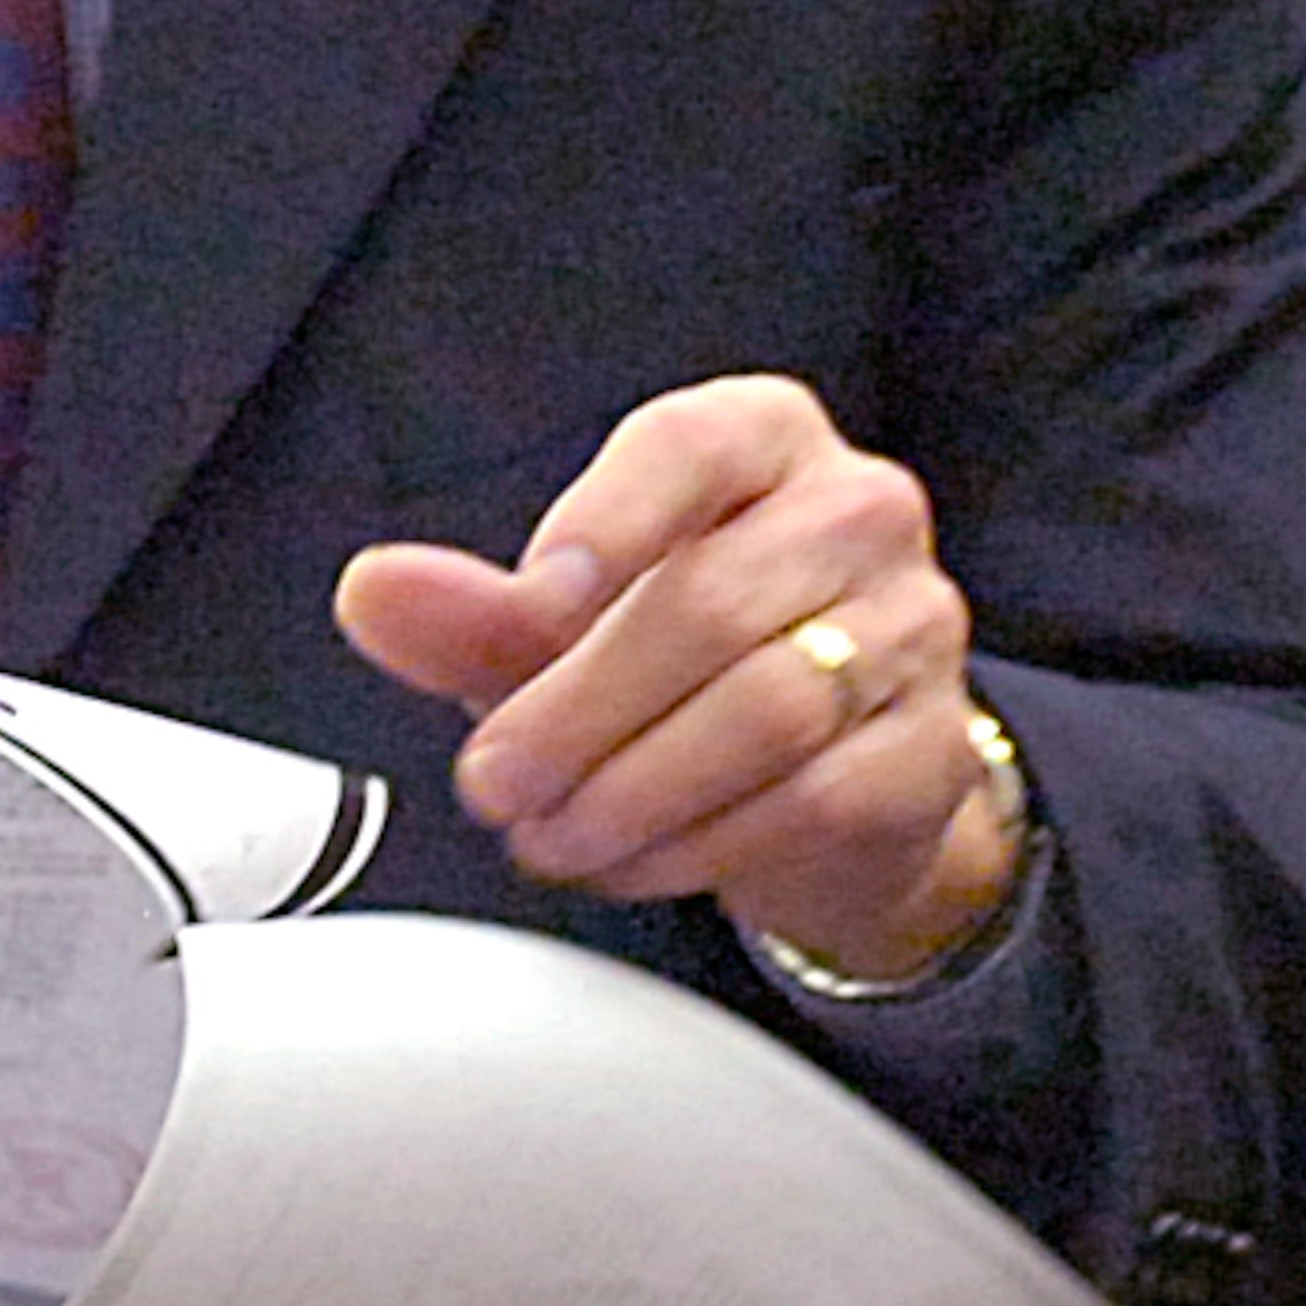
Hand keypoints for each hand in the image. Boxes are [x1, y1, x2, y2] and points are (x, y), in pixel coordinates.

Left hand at [332, 374, 1017, 984]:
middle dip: (578, 709)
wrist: (837, 775)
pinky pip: (812, 800)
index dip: (606, 520)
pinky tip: (628, 863)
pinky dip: (700, 845)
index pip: (688, 447)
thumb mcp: (571, 626)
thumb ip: (477, 612)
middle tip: (494, 780)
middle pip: (711, 604)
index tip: (533, 601)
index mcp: (761, 442)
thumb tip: (376, 593)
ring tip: (548, 832)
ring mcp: (911, 632)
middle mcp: (855, 515)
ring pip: (764, 711)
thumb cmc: (691, 662)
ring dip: (631, 790)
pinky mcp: (929, 751)